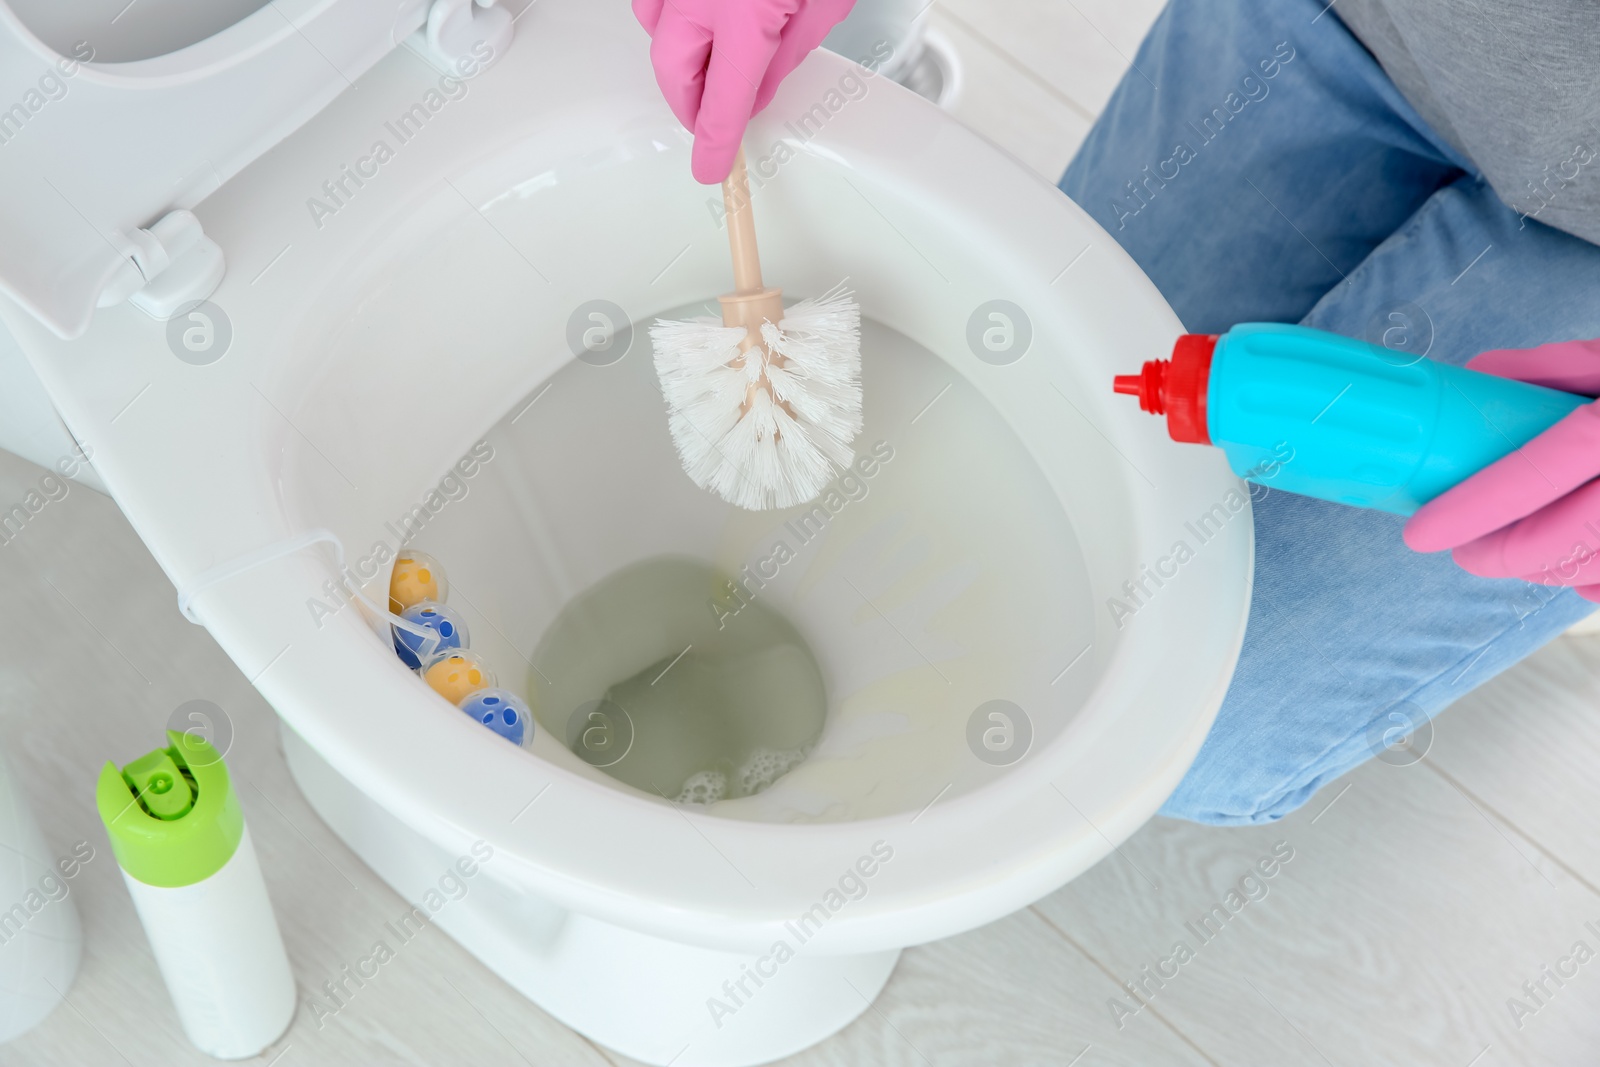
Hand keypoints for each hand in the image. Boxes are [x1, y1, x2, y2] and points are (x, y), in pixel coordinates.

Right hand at [633, 0, 856, 183]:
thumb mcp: (823, 0)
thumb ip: (789, 50)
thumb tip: (761, 85)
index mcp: (743, 8)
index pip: (723, 99)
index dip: (718, 142)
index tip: (713, 167)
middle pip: (676, 71)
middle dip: (692, 105)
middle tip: (716, 122)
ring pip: (654, 29)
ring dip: (678, 58)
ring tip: (710, 69)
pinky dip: (668, 17)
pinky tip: (695, 23)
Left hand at [1404, 338, 1599, 599]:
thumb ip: (1556, 368)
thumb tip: (1479, 378)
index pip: (1541, 470)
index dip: (1474, 506)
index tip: (1422, 531)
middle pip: (1563, 536)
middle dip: (1499, 552)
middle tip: (1462, 548)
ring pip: (1593, 568)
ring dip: (1542, 569)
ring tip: (1511, 551)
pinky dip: (1593, 579)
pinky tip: (1574, 564)